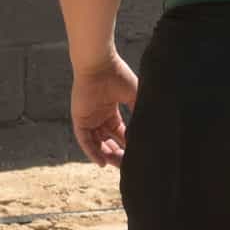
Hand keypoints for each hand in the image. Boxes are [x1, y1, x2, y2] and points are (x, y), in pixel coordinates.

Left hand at [70, 52, 136, 166]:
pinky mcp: (79, 119)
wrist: (100, 65)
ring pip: (96, 142)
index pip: (119, 132)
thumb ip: (140, 112)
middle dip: (117, 152)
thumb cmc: (118, 75)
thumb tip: (150, 129)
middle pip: (108, 140)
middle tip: (127, 164)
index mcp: (111, 109)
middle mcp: (99, 115)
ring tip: (117, 165)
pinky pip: (85, 140)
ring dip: (106, 154)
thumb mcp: (135, 96)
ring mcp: (89, 118)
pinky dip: (92, 152)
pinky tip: (102, 162)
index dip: (127, 143)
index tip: (136, 153)